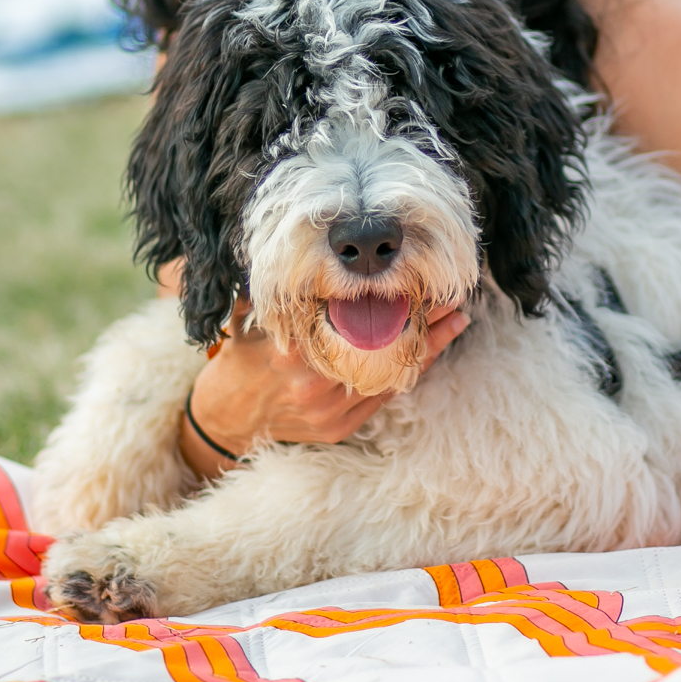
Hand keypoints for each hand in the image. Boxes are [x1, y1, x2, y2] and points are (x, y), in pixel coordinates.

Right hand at [179, 301, 470, 478]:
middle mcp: (314, 383)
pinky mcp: (339, 428)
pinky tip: (435, 350)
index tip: (415, 274)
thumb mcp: (246, 320)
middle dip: (419, 317)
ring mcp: (329, 411)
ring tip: (458, 317)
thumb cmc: (237, 362)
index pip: (351, 319)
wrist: (223, 422)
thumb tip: (297, 253)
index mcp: (292, 351)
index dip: (388, 298)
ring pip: (389, 372)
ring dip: (428, 346)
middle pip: (380, 344)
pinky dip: (410, 372)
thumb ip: (274, 293)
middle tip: (452, 291)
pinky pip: (384, 396)